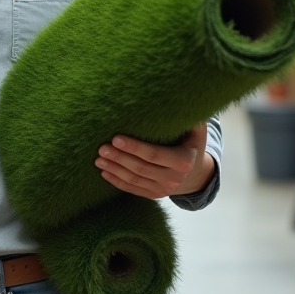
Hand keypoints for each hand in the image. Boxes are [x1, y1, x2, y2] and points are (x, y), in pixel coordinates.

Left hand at [95, 124, 214, 199]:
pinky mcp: (154, 195)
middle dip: (119, 158)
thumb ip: (189, 118)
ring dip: (114, 169)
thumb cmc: (191, 144)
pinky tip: (104, 173)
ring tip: (98, 159)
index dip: (134, 147)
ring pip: (134, 179)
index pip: (154, 154)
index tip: (116, 138)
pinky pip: (133, 189)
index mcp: (184, 161)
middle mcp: (174, 178)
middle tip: (102, 148)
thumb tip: (177, 98)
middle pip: (141, 168)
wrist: (196, 174)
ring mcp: (163, 189)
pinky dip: (117, 181)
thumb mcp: (196, 131)